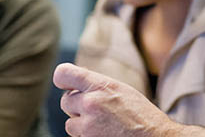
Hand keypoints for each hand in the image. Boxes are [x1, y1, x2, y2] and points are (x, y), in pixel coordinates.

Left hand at [53, 63, 182, 136]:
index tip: (67, 85)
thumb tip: (74, 82)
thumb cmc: (141, 115)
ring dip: (82, 125)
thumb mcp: (120, 90)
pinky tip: (106, 135)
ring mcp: (88, 126)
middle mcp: (91, 103)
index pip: (63, 74)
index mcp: (100, 85)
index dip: (63, 80)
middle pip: (65, 101)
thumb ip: (96, 85)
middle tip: (97, 111)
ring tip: (104, 125)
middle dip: (77, 106)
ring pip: (70, 124)